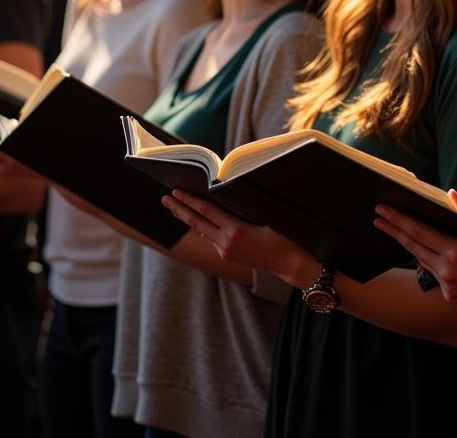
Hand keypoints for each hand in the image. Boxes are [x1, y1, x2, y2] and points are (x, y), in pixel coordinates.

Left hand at [163, 189, 311, 284]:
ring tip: (176, 206)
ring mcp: (226, 251)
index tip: (175, 191)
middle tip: (165, 197)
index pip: (206, 211)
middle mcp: (227, 243)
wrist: (292, 265)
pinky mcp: (228, 256)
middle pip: (197, 222)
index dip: (189, 200)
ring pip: (202, 230)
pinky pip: (211, 238)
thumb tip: (226, 191)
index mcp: (236, 231)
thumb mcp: (267, 216)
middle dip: (178, 209)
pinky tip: (197, 220)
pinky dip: (202, 226)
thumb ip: (246, 206)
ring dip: (188, 218)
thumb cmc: (285, 236)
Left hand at [374, 191, 456, 308]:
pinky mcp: (451, 296)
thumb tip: (452, 194)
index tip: (382, 210)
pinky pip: (433, 274)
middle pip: (413, 247)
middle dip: (394, 230)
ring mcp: (449, 286)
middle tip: (377, 217)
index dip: (398, 220)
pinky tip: (422, 251)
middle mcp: (449, 271)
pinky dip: (428, 261)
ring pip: (421, 261)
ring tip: (394, 229)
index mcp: (456, 251)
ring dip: (408, 245)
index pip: (419, 232)